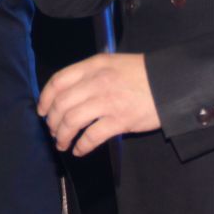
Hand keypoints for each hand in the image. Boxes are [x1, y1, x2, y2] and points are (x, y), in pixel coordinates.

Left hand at [38, 52, 160, 155]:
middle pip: (61, 104)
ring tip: (62, 143)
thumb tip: (69, 93)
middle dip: (52, 121)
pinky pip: (91, 136)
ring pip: (72, 121)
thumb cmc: (143, 74)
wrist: (171, 83)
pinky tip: (79, 150)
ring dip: (62, 135)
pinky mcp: (120, 120)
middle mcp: (97, 82)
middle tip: (53, 130)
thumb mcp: (113, 64)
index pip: (59, 81)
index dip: (45, 98)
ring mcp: (108, 101)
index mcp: (94, 66)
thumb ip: (91, 74)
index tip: (42, 110)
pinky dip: (81, 146)